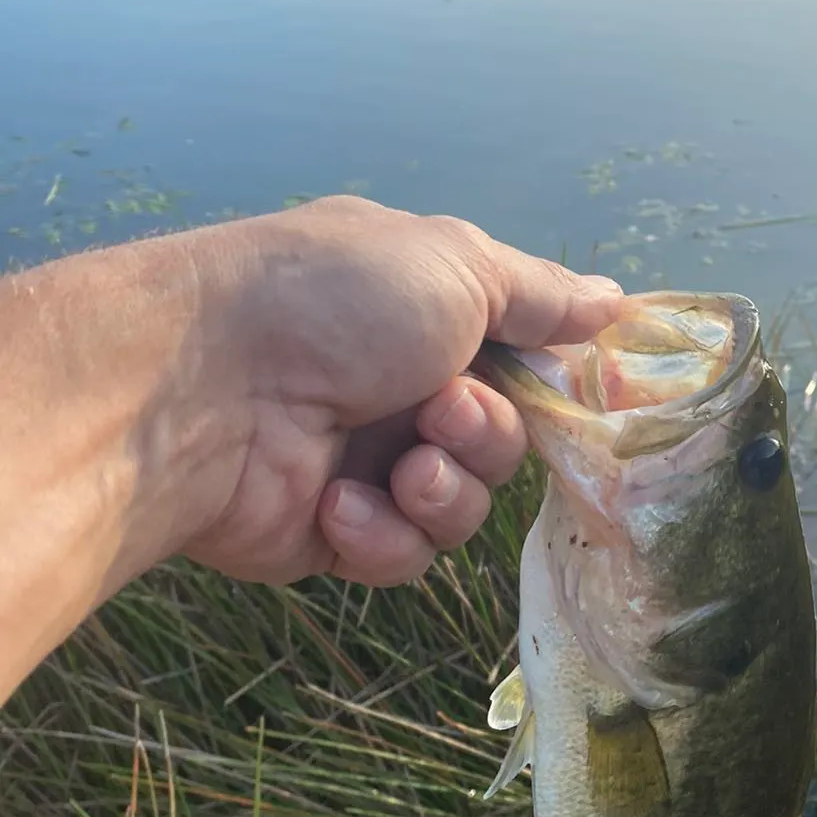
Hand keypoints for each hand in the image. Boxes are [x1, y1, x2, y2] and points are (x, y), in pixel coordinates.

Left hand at [172, 196, 624, 587]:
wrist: (198, 386)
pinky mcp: (330, 531)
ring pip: (461, 501)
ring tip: (402, 464)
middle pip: (502, 435)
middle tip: (443, 411)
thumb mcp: (457, 265)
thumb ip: (542, 292)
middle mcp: (396, 381)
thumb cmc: (334, 299)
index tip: (584, 393)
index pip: (518, 350)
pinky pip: (401, 550)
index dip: (552, 376)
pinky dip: (382, 530)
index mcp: (422, 309)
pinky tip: (339, 504)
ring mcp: (363, 457)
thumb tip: (618, 298)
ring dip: (445, 485)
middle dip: (488, 431)